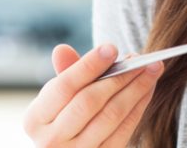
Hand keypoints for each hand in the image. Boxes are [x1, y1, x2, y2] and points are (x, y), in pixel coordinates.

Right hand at [22, 43, 163, 146]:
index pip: (64, 86)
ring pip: (111, 115)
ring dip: (136, 89)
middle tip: (139, 59)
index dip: (88, 66)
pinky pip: (125, 130)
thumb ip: (66, 74)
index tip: (111, 48)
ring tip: (151, 69)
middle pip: (90, 101)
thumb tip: (62, 49)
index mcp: (35, 119)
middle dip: (118, 76)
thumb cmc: (64, 118)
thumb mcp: (57, 99)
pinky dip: (139, 106)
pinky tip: (148, 89)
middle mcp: (51, 141)